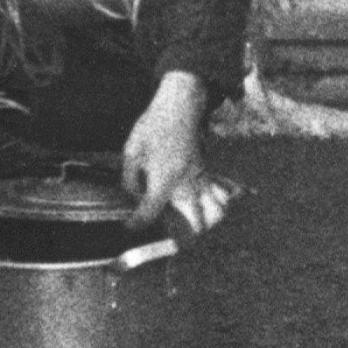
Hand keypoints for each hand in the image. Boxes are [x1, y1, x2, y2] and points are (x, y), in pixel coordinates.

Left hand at [121, 71, 235, 233]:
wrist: (180, 106)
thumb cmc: (154, 126)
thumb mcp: (132, 151)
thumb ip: (129, 179)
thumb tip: (132, 197)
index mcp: (165, 180)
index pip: (150, 212)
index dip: (136, 223)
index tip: (129, 225)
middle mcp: (186, 185)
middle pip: (196, 223)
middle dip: (184, 239)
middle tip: (169, 240)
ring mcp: (200, 179)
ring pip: (214, 212)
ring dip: (205, 225)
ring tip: (192, 232)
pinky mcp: (206, 172)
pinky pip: (218, 196)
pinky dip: (216, 206)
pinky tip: (207, 212)